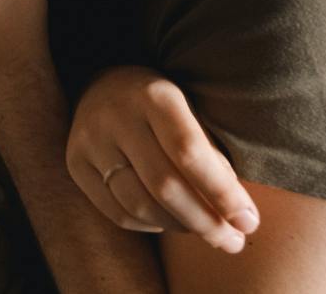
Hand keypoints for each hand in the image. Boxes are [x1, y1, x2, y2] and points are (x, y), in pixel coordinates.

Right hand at [65, 66, 259, 253]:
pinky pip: (118, 213)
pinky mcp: (76, 164)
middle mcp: (116, 116)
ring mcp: (90, 141)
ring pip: (139, 205)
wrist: (103, 85)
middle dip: (206, 221)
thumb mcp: (192, 111)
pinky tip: (171, 222)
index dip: (222, 192)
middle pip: (164, 185)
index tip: (249, 221)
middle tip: (234, 241)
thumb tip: (237, 213)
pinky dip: (151, 226)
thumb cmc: (163, 104)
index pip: (189, 152)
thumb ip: (212, 155)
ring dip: (181, 228)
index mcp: (154, 95)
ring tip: (207, 233)